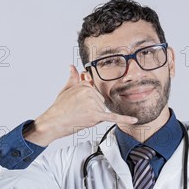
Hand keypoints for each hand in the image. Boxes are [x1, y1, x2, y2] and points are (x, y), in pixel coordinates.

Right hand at [23, 65, 137, 145]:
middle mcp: (90, 92)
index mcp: (85, 85)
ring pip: (102, 111)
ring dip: (94, 116)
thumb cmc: (59, 108)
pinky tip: (134, 119)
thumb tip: (72, 66)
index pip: (95, 93)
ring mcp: (93, 104)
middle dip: (92, 109)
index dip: (88, 101)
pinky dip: (124, 119)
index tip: (78, 104)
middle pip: (100, 102)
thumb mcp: (66, 89)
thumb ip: (73, 77)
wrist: (53, 122)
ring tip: (80, 116)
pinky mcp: (95, 115)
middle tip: (78, 111)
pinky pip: (112, 117)